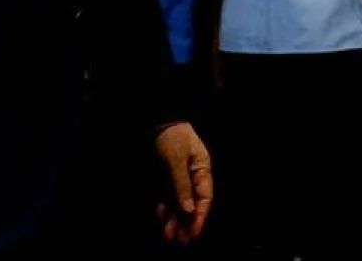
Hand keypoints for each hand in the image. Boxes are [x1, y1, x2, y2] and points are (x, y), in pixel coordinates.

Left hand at [155, 123, 212, 244]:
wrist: (156, 120)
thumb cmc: (171, 136)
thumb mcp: (176, 159)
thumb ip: (182, 184)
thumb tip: (188, 210)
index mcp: (202, 169)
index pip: (204, 198)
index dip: (200, 216)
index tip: (194, 232)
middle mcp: (192, 175)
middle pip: (191, 203)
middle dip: (186, 222)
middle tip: (181, 240)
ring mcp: (178, 176)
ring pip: (178, 202)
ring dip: (174, 219)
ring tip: (169, 236)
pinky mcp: (165, 176)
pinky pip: (167, 196)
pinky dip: (165, 207)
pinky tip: (161, 218)